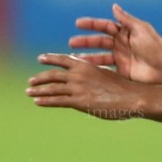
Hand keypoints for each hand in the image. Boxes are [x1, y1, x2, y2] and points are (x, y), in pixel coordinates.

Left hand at [27, 52, 147, 119]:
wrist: (132, 97)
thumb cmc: (122, 87)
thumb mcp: (106, 73)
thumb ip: (92, 72)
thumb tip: (86, 73)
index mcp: (86, 65)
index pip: (63, 59)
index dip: (50, 58)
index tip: (40, 58)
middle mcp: (79, 74)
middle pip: (53, 74)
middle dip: (40, 78)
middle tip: (31, 81)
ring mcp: (78, 87)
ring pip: (52, 88)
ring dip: (38, 90)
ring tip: (29, 92)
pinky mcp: (79, 101)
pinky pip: (57, 100)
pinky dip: (45, 101)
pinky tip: (37, 102)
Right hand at [67, 3, 161, 84]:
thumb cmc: (155, 45)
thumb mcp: (140, 28)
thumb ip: (125, 19)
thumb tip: (113, 6)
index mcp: (124, 33)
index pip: (104, 26)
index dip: (91, 25)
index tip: (78, 23)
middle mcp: (120, 45)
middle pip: (99, 42)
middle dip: (85, 42)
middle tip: (71, 43)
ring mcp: (120, 59)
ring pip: (100, 57)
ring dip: (87, 57)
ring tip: (73, 58)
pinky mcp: (122, 72)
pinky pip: (106, 71)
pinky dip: (96, 71)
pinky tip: (85, 71)